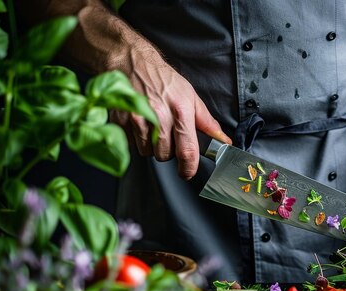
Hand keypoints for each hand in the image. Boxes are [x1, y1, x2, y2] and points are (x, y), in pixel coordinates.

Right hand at [110, 51, 230, 179]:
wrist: (133, 63)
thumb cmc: (165, 81)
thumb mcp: (191, 97)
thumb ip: (207, 123)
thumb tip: (224, 141)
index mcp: (180, 110)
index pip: (187, 150)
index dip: (188, 168)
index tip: (187, 173)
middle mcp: (159, 115)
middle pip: (165, 155)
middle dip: (168, 151)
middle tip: (167, 133)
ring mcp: (137, 119)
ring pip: (147, 152)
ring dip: (151, 146)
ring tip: (153, 125)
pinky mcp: (120, 121)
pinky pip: (132, 144)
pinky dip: (137, 139)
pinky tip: (139, 122)